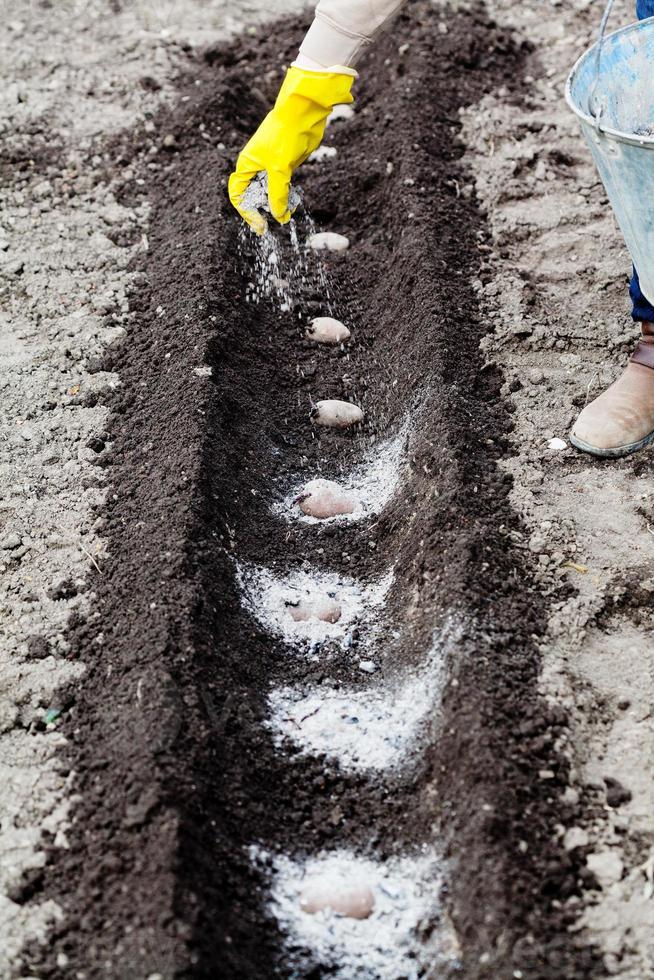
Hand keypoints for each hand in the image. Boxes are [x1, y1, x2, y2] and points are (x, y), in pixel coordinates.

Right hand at [228, 66, 354, 234]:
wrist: (304, 113)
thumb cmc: (286, 135)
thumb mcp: (280, 169)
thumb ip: (278, 194)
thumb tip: (279, 217)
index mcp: (246, 165)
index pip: (238, 195)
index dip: (247, 212)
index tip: (261, 225)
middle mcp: (256, 167)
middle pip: (254, 196)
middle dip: (263, 210)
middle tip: (276, 222)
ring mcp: (271, 166)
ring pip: (269, 193)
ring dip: (278, 205)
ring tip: (289, 212)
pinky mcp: (285, 165)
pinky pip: (282, 187)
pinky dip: (287, 197)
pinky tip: (294, 203)